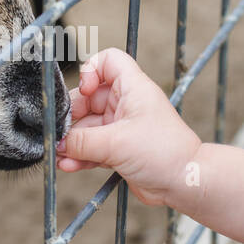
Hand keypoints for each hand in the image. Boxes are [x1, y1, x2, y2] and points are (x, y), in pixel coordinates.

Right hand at [56, 47, 202, 209]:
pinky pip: (92, 147)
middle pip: (88, 98)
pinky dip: (80, 156)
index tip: (84, 90)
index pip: (108, 61)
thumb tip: (57, 142)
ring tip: (60, 156)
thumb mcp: (117, 143)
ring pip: (87, 127)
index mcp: (133, 88)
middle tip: (58, 135)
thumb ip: (82, 142)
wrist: (186, 183)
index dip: (90, 70)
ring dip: (72, 141)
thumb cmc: (165, 153)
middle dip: (71, 117)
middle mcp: (126, 104)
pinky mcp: (119, 149)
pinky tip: (68, 165)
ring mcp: (122, 127)